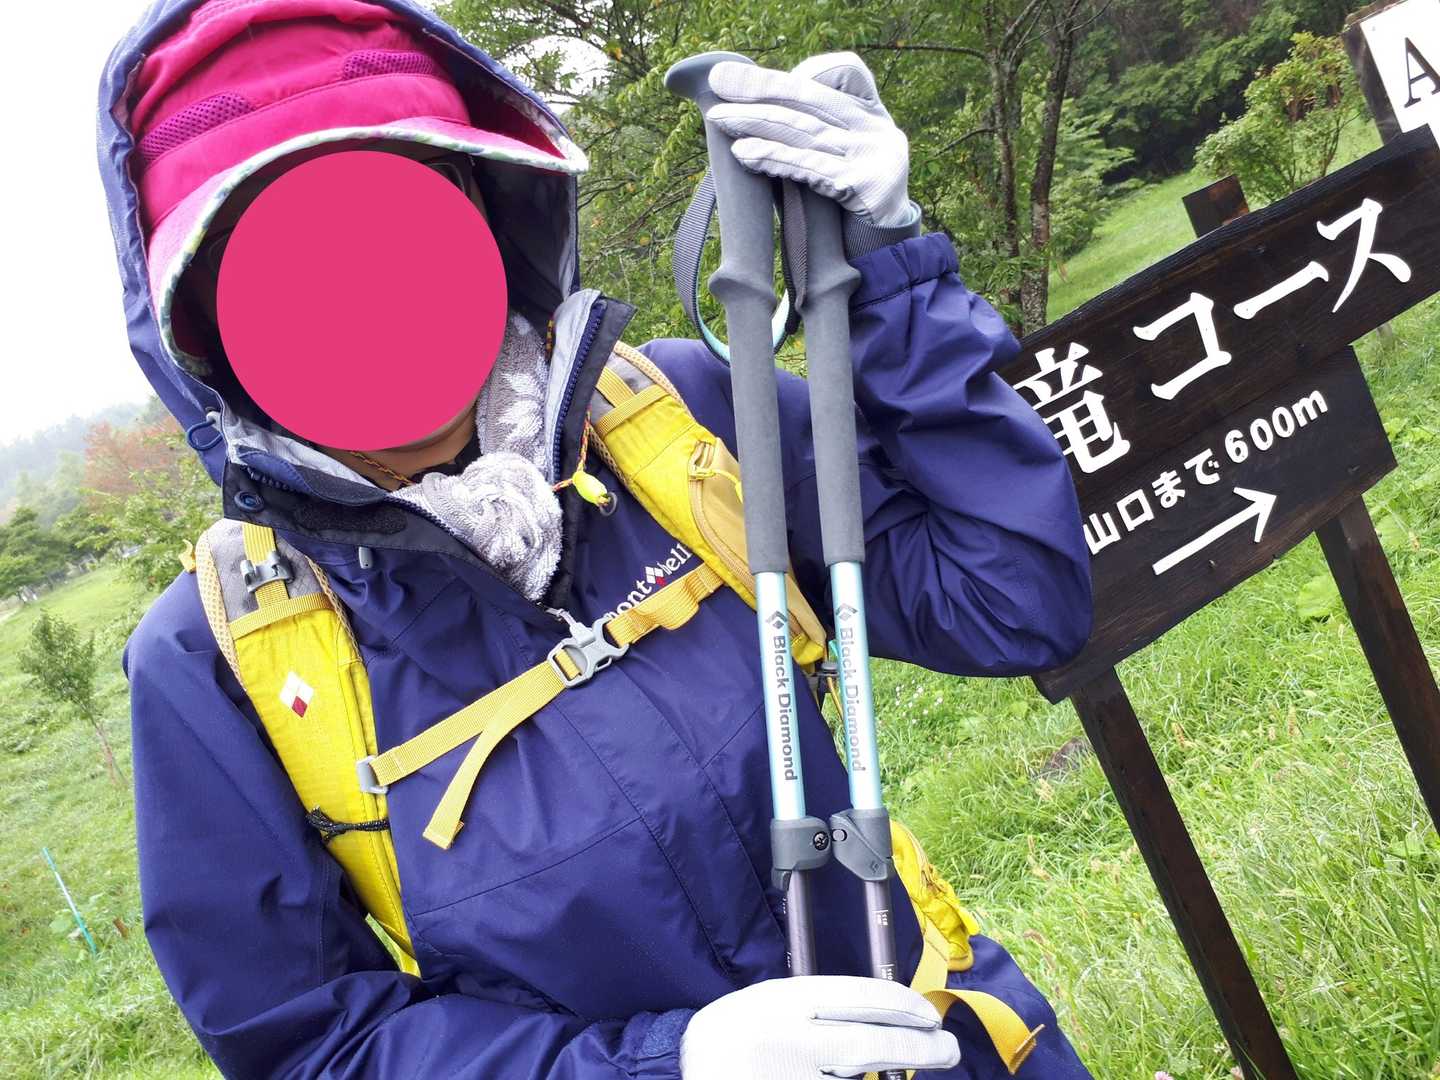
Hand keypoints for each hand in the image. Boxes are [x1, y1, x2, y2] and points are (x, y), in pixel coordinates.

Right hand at [678, 975, 959, 1078]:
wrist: (682, 1066)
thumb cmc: (734, 1032)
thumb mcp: (771, 1001)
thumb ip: (816, 1004)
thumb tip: (883, 1011)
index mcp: (784, 999)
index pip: (857, 997)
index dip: (902, 1006)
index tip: (929, 1015)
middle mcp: (787, 1037)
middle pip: (867, 1044)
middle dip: (916, 1048)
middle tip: (948, 1048)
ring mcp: (785, 1074)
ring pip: (853, 1078)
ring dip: (892, 1075)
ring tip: (922, 1067)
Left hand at [708, 52, 914, 227]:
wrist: (883, 248)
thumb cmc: (846, 203)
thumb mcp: (836, 158)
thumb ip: (809, 131)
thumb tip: (754, 110)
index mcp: (871, 115)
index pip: (846, 71)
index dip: (805, 72)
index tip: (765, 80)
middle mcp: (877, 129)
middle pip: (812, 97)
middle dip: (761, 87)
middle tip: (719, 79)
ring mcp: (873, 155)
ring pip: (805, 130)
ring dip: (756, 122)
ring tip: (720, 118)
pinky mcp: (864, 186)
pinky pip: (810, 167)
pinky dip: (774, 158)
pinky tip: (743, 153)